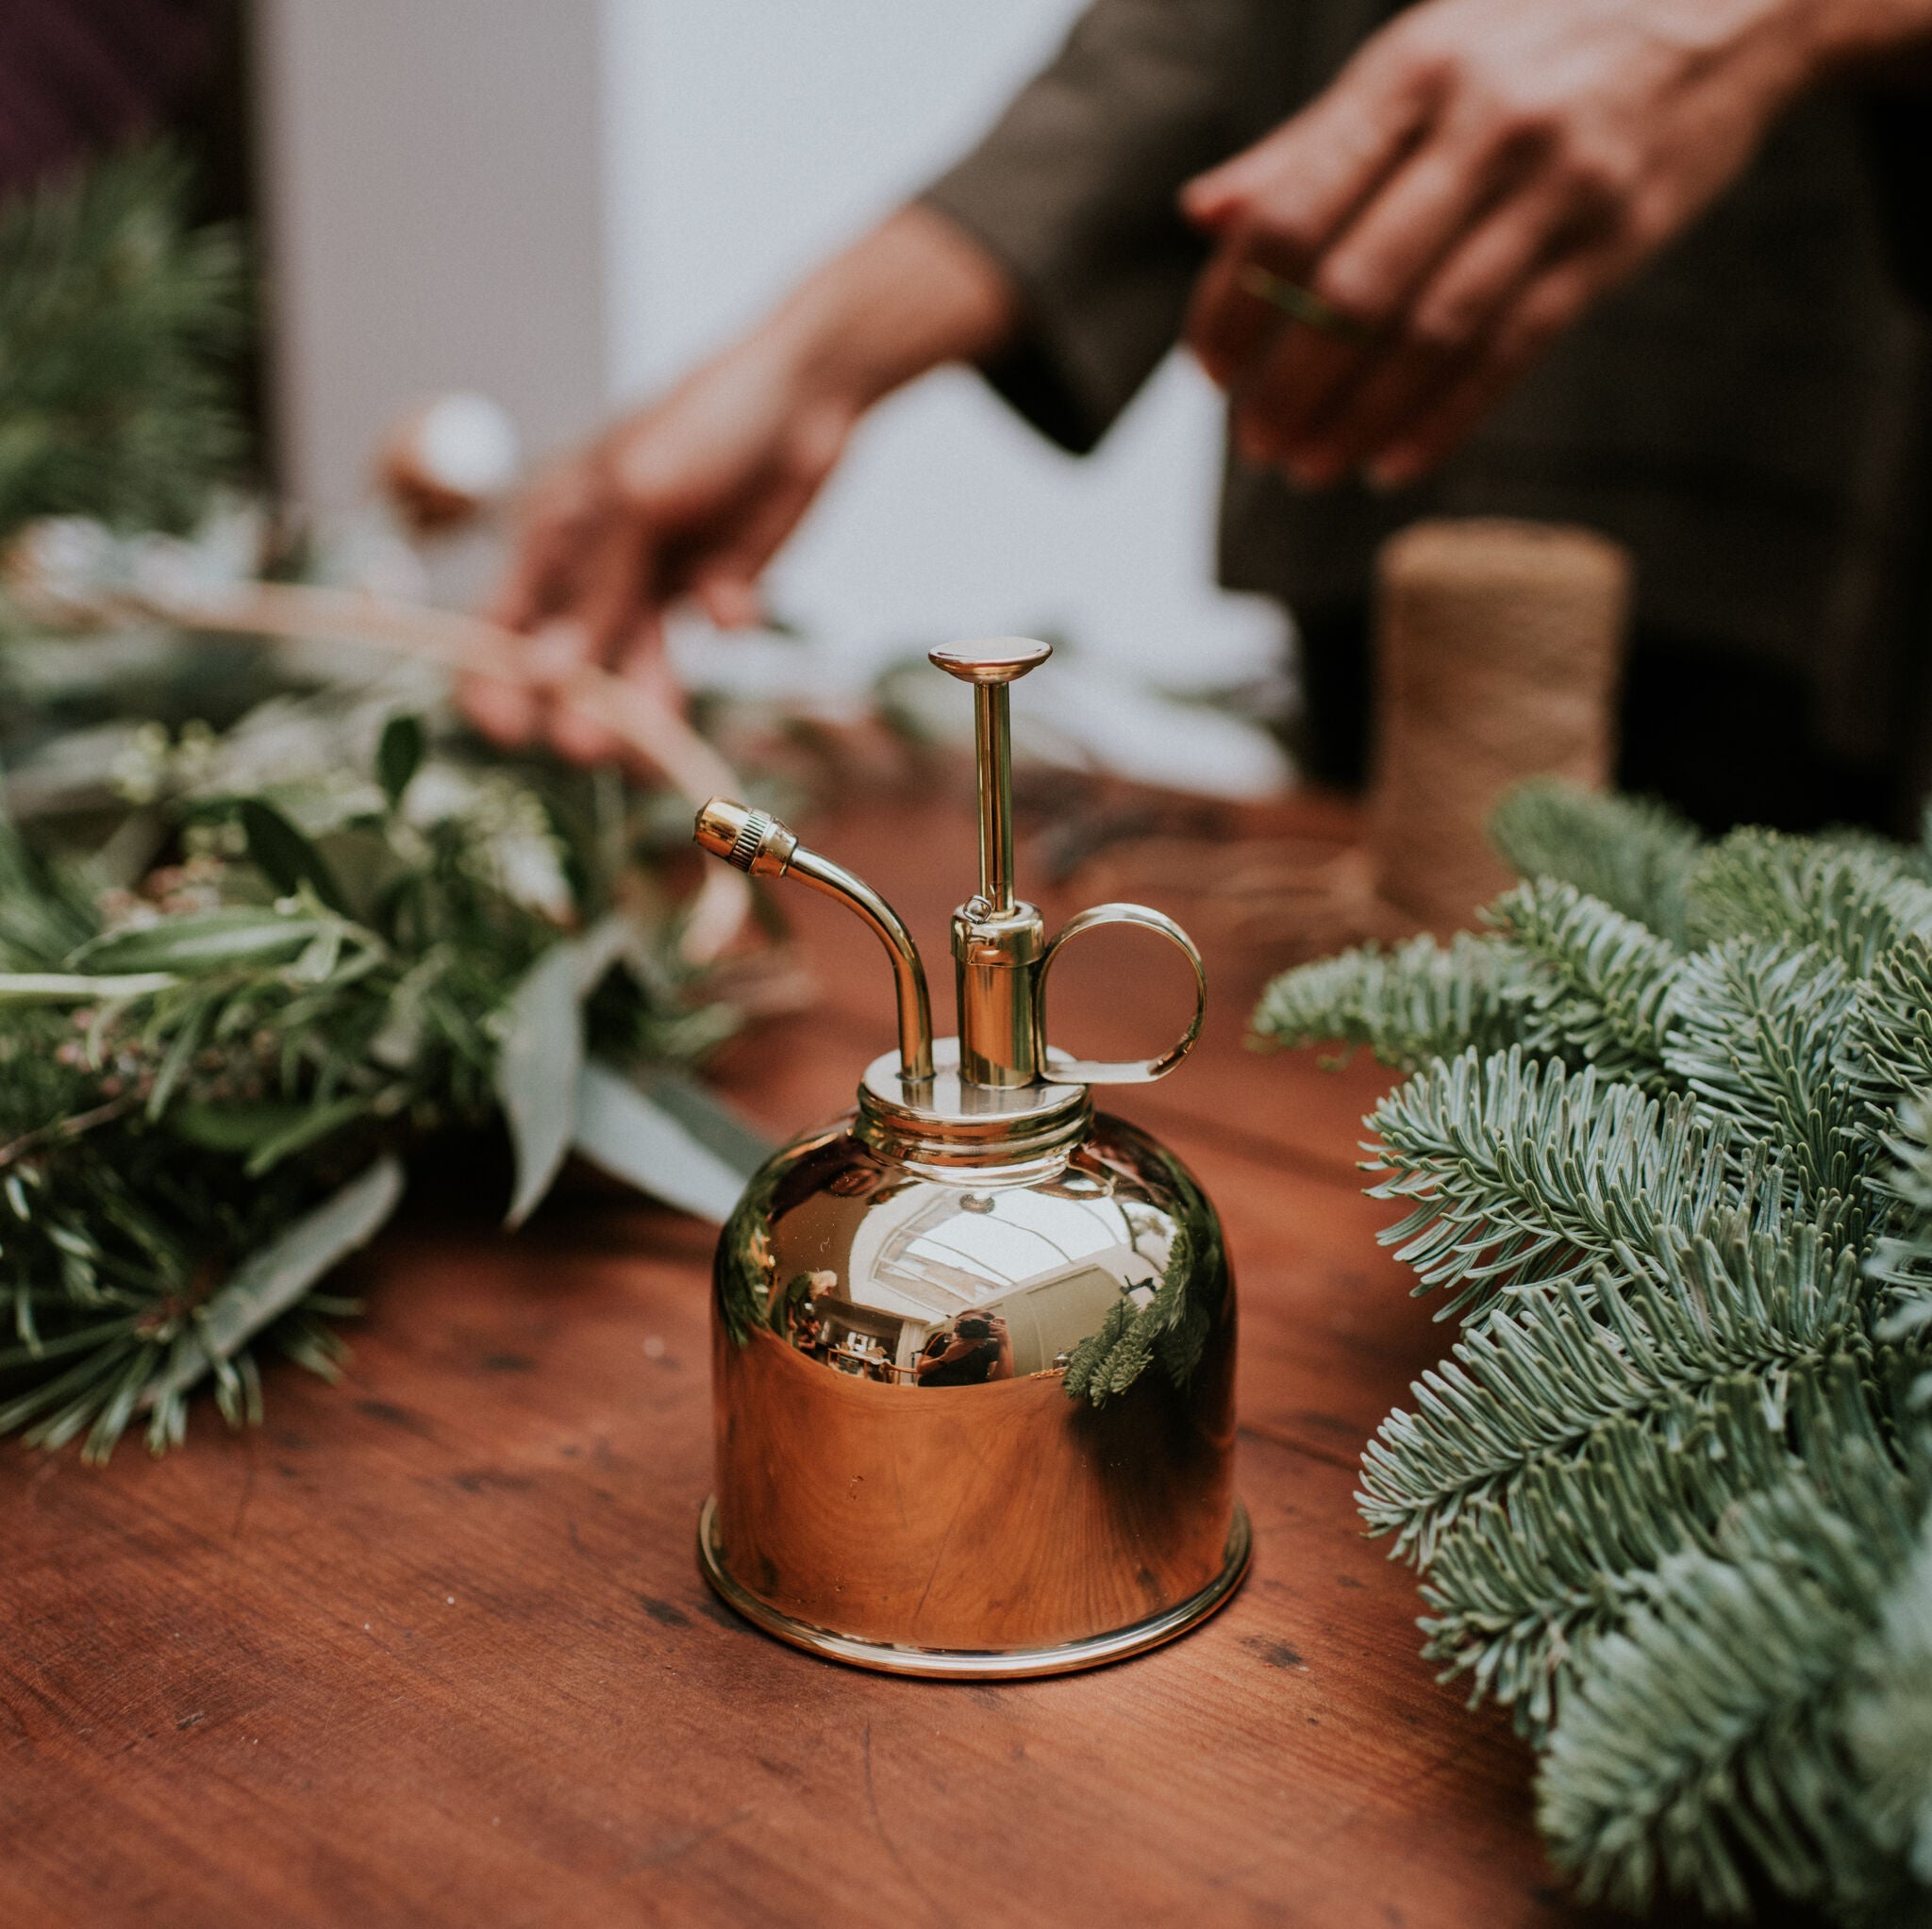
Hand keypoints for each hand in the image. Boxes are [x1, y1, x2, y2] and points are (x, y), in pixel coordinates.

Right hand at [467, 205, 1014, 763]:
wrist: (808, 392)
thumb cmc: (702, 420)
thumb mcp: (637, 496)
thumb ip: (597, 587)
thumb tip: (543, 671)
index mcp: (553, 531)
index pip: (501, 620)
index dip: (494, 678)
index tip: (505, 728)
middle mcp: (598, 564)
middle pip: (574, 659)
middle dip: (580, 706)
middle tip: (590, 749)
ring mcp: (657, 578)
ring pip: (642, 659)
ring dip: (647, 695)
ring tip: (659, 737)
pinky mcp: (716, 585)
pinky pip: (710, 623)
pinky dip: (722, 615)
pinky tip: (733, 599)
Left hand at [1181, 0, 1832, 489]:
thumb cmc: (1540, 28)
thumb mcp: (1423, 51)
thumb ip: (1313, 142)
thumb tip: (1203, 214)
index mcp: (1412, 71)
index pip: (1292, 215)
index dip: (1235, 307)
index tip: (1209, 370)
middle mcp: (1483, 126)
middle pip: (1354, 289)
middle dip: (1290, 384)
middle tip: (1253, 441)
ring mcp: (1556, 186)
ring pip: (1431, 333)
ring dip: (1356, 418)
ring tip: (1308, 467)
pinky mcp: (1614, 242)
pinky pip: (1512, 351)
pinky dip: (1443, 420)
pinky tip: (1391, 464)